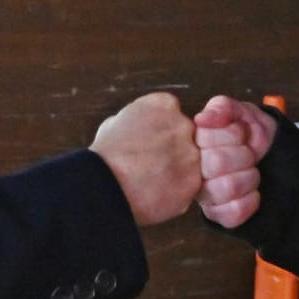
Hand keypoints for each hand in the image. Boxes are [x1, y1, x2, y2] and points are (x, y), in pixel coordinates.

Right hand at [90, 92, 199, 226]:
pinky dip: (175, 192)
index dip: (160, 131)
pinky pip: (189, 186)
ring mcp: (191, 153)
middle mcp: (183, 125)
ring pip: (190, 163)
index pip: (172, 114)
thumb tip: (138, 126)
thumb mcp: (115, 122)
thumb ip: (136, 120)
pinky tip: (156, 194)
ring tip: (151, 181)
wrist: (105, 185)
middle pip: (186, 137)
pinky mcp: (193, 181)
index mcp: (164, 105)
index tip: (150, 142)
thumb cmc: (105, 155)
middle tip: (152, 164)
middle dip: (172, 150)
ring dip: (176, 171)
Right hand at [192, 95, 277, 227]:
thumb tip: (202, 118)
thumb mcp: (240, 112)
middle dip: (243, 155)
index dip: (232, 134)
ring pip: (226, 188)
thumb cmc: (252, 135)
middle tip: (248, 154)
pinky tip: (253, 193)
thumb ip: (222, 107)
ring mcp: (205, 195)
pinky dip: (251, 201)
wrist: (275, 159)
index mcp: (193, 144)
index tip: (240, 134)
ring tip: (251, 172)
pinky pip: (233, 212)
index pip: (205, 137)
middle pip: (216, 162)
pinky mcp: (219, 215)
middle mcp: (193, 171)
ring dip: (249, 177)